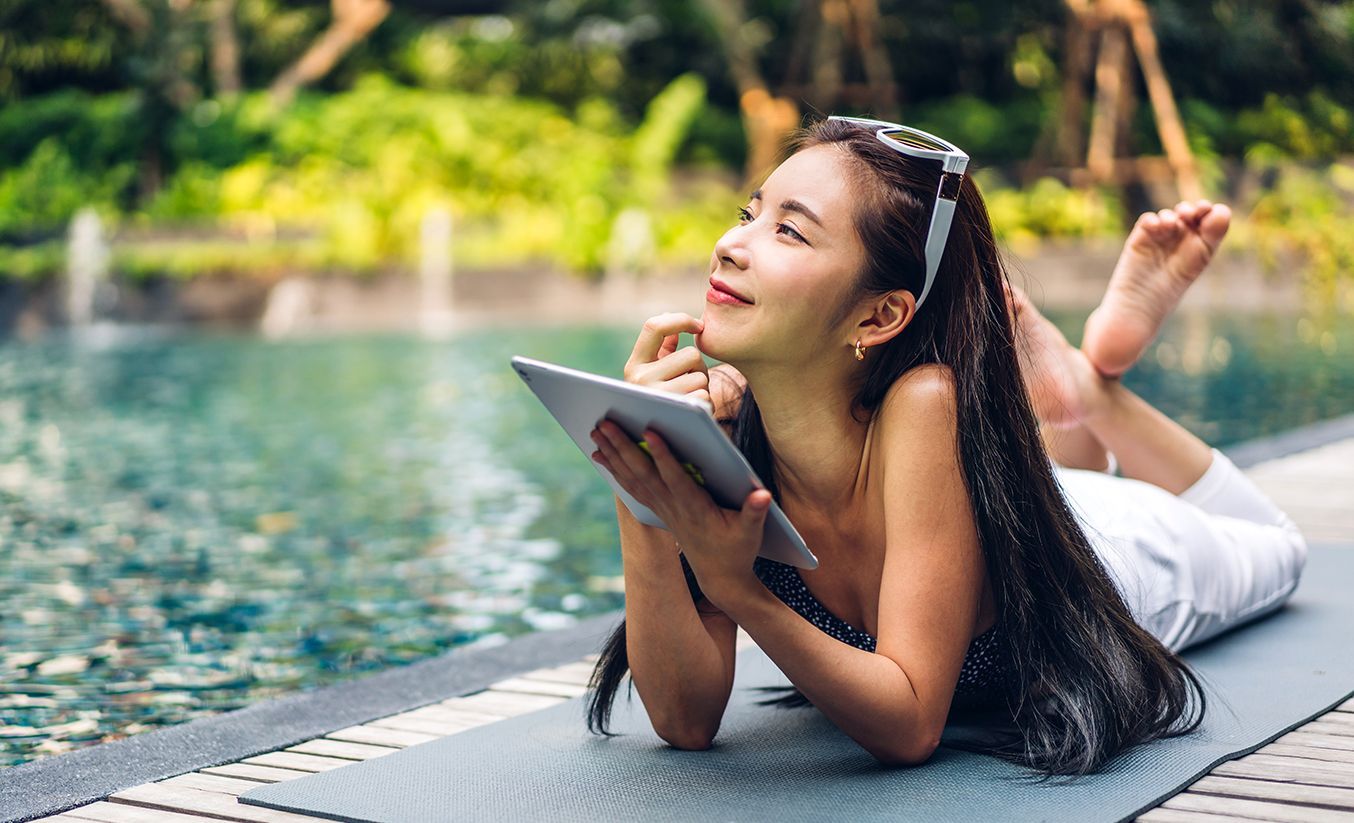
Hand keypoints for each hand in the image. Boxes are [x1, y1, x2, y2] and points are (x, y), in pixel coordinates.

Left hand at [590, 420, 769, 606]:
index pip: (675, 478)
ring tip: (595, 432)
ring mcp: (663, 509)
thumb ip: (755, 511)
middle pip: (644, 474)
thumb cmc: (738, 550)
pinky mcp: (659, 510)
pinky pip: (632, 487)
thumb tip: (763, 495)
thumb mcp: (753, 532)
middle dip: (623, 448)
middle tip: (604, 423)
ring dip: (613, 455)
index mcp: (696, 508)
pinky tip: (601, 454)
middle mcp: (674, 507)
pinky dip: (615, 469)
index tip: (649, 432)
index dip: (662, 456)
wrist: (720, 577)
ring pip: (633, 479)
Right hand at [624, 312, 711, 410]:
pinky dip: (707, 403)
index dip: (680, 319)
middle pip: (690, 355)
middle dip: (698, 367)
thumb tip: (671, 319)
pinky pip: (706, 396)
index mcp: (633, 366)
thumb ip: (662, 348)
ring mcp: (658, 399)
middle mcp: (640, 381)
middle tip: (691, 381)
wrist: (657, 444)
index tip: (698, 326)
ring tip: (690, 398)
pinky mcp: (677, 415)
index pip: (654, 326)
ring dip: (703, 386)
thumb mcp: (653, 374)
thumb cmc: (660, 400)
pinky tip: (695, 412)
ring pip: (701, 377)